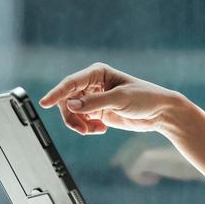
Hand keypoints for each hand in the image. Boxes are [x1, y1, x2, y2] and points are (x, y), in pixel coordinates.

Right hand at [38, 63, 183, 135]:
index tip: (44, 103)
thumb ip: (95, 103)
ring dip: (79, 124)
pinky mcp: (97, 113)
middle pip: (67, 100)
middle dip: (71, 116)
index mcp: (97, 73)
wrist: (160, 113)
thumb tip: (71, 106)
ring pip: (72, 113)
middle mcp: (92, 84)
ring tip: (94, 130)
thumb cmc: (145, 97)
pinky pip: (82, 122)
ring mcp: (93, 99)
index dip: (56, 93)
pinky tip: (101, 129)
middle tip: (83, 129)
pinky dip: (87, 128)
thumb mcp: (120, 99)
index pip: (71, 83)